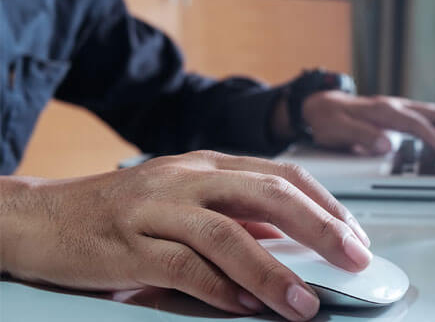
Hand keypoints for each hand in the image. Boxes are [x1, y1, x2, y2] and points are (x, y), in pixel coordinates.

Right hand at [0, 151, 371, 320]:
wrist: (42, 216)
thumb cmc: (121, 211)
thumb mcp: (186, 200)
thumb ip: (234, 214)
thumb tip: (289, 240)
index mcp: (208, 164)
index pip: (282, 175)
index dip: (326, 204)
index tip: (354, 235)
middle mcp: (188, 178)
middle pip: (268, 194)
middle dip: (320, 227)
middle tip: (354, 259)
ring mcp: (157, 208)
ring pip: (228, 234)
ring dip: (273, 272)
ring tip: (305, 302)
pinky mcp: (128, 246)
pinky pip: (183, 268)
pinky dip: (220, 289)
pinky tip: (246, 308)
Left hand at [302, 92, 434, 157]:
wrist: (318, 105)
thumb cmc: (327, 119)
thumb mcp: (337, 130)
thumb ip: (361, 136)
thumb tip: (387, 145)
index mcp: (383, 111)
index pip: (417, 124)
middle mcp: (394, 106)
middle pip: (434, 114)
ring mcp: (398, 108)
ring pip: (434, 114)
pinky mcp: (398, 114)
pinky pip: (427, 118)